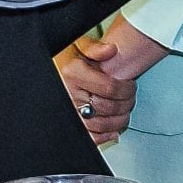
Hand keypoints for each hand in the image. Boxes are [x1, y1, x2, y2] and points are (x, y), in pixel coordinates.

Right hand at [57, 16, 167, 146]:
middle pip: (108, 107)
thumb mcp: (77, 46)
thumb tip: (110, 50)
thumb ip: (94, 47)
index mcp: (73, 73)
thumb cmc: (65, 60)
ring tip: (124, 112)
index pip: (110, 87)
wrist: (52, 71)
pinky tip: (112, 130)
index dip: (126, 89)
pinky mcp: (72, 125)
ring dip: (119, 120)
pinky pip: (90, 137)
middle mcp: (70, 94)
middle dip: (126, 103)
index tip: (130, 86)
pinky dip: (105, 136)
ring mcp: (70, 112)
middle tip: (130, 98)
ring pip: (102, 124)